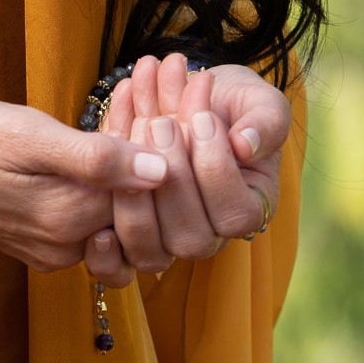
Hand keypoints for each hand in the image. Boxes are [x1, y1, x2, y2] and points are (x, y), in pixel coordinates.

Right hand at [0, 92, 169, 270]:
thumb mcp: (28, 134)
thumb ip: (96, 158)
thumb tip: (161, 172)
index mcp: (68, 220)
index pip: (146, 197)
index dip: (159, 152)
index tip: (159, 108)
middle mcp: (64, 246)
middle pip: (133, 210)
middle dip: (146, 161)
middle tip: (145, 107)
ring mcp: (49, 248)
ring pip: (111, 214)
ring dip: (123, 173)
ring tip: (122, 121)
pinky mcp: (36, 241)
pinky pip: (84, 218)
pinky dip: (97, 184)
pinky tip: (92, 143)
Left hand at [81, 54, 290, 288]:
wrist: (185, 96)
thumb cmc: (231, 103)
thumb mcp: (259, 102)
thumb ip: (265, 122)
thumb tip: (245, 146)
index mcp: (247, 210)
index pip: (235, 215)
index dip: (216, 169)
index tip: (202, 118)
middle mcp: (208, 234)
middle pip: (190, 239)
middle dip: (172, 179)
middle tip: (160, 123)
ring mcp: (166, 238)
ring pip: (150, 251)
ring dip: (134, 200)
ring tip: (128, 145)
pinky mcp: (130, 234)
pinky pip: (118, 266)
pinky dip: (105, 252)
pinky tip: (97, 212)